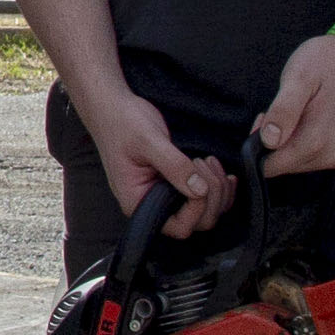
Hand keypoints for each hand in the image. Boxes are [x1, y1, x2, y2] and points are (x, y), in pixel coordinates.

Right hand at [68, 76, 228, 235]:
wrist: (113, 109)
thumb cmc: (122, 123)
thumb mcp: (148, 142)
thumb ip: (174, 166)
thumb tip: (200, 189)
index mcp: (138, 203)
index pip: (178, 226)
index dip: (197, 208)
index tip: (198, 177)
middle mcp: (152, 205)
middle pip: (198, 222)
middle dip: (212, 195)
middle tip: (204, 162)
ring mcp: (165, 196)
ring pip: (206, 211)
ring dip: (218, 189)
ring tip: (209, 161)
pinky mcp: (174, 184)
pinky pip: (204, 198)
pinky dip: (219, 187)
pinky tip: (221, 171)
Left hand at [250, 28, 334, 178]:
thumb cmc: (327, 62)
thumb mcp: (298, 78)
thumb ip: (283, 111)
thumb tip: (269, 141)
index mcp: (316, 141)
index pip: (271, 166)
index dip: (258, 145)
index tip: (264, 117)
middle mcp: (330, 155)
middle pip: (285, 165)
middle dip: (274, 142)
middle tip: (278, 109)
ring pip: (299, 162)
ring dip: (290, 142)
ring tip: (295, 110)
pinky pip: (315, 157)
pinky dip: (306, 142)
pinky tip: (310, 118)